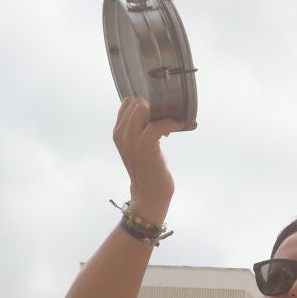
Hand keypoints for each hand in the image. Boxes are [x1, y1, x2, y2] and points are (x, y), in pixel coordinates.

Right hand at [113, 96, 188, 221]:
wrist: (149, 195)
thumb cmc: (148, 170)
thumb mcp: (137, 147)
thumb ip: (138, 130)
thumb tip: (154, 112)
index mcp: (118, 132)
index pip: (128, 103)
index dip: (145, 105)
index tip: (156, 118)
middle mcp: (121, 134)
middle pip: (135, 103)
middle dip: (154, 108)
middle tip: (164, 123)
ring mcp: (131, 141)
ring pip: (142, 109)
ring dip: (161, 114)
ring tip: (170, 126)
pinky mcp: (145, 147)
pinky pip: (157, 125)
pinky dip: (171, 123)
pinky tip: (179, 126)